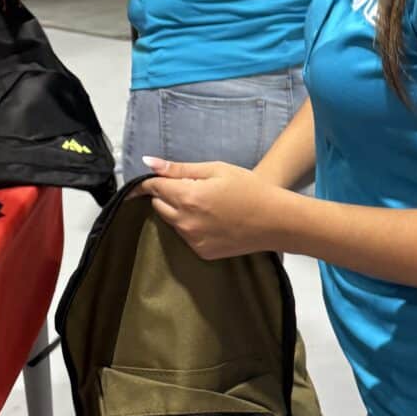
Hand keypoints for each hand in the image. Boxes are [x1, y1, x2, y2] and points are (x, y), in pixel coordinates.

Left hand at [142, 157, 284, 260]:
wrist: (275, 221)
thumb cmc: (249, 188)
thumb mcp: (216, 170)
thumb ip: (179, 169)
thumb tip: (149, 163)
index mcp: (187, 197)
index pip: (154, 188)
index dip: (147, 182)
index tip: (141, 182)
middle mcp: (185, 222)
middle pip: (158, 205)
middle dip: (166, 195)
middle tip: (188, 187)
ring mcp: (193, 240)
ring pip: (171, 221)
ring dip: (177, 211)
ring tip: (204, 203)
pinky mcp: (201, 252)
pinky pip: (185, 235)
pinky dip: (190, 226)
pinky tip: (210, 219)